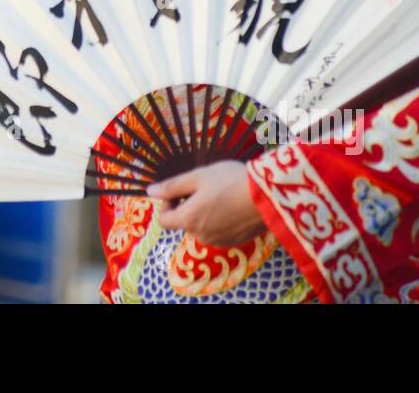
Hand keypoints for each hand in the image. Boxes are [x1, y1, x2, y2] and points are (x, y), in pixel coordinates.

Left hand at [147, 161, 267, 246]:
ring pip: (202, 228)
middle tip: (204, 188)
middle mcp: (201, 236)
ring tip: (222, 195)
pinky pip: (219, 232)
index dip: (167, 204)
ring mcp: (219, 241)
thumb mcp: (198, 177)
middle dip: (188, 207)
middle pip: (184, 223)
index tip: (180, 191)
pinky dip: (220, 221)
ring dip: (205, 214)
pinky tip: (233, 205)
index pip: (165, 220)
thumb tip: (150, 192)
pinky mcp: (235, 242)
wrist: (267, 196)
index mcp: (188, 220)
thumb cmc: (230, 181)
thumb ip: (172, 186)